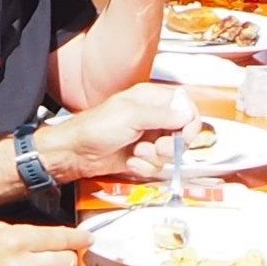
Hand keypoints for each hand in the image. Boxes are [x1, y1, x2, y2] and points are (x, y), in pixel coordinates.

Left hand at [38, 83, 196, 181]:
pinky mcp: (143, 155)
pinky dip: (145, 166)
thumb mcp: (130, 116)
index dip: (190, 120)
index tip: (186, 133)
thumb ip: (161, 115)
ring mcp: (148, 137)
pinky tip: (131, 161)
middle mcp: (152, 117)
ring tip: (137, 151)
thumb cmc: (94, 128)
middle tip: (160, 146)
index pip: (185, 105)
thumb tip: (186, 115)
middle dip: (172, 143)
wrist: (76, 153)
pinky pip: (158, 165)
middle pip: (183, 131)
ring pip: (171, 151)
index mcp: (150, 99)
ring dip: (155, 156)